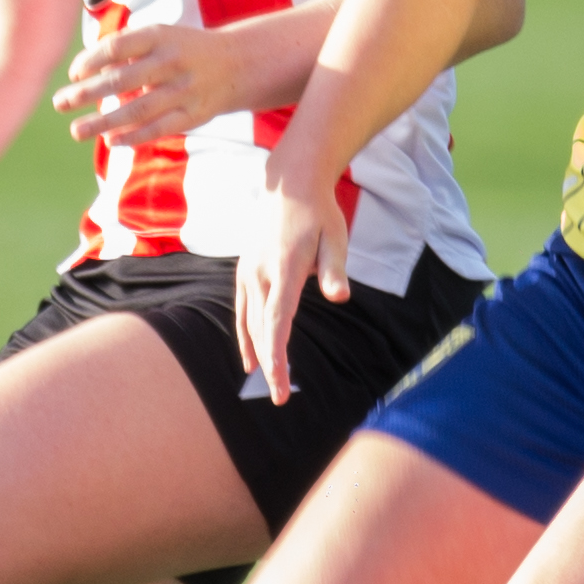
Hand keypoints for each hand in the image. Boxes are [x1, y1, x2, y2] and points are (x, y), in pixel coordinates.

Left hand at [60, 19, 277, 151]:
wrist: (236, 64)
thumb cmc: (183, 49)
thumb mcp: (159, 36)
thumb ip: (125, 51)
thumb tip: (84, 73)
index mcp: (160, 36)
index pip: (116, 48)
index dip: (90, 61)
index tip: (73, 75)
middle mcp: (171, 62)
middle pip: (121, 81)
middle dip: (86, 94)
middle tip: (59, 103)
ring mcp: (183, 90)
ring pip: (137, 110)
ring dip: (102, 123)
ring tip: (76, 130)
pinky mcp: (193, 115)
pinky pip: (159, 128)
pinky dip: (133, 136)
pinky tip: (110, 141)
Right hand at [235, 181, 353, 406]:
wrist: (291, 185)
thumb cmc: (319, 214)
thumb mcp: (336, 238)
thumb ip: (335, 271)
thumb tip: (340, 297)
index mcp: (283, 268)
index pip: (277, 322)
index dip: (276, 356)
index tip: (280, 384)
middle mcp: (259, 272)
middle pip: (261, 328)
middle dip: (270, 365)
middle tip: (280, 398)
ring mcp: (248, 271)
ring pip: (248, 321)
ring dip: (256, 353)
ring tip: (266, 383)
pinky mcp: (245, 269)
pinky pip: (243, 309)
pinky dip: (245, 335)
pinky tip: (249, 356)